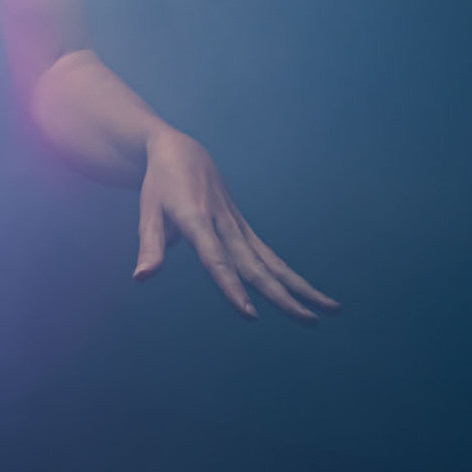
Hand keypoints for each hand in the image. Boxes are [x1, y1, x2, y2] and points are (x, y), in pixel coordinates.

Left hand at [134, 127, 340, 324]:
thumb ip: (151, 246)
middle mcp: (224, 224)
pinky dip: (289, 275)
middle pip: (256, 266)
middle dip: (283, 296)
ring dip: (301, 287)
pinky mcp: (244, 227)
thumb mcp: (148, 211)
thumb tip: (141, 279)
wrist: (181, 150)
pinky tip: (310, 294)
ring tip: (330, 310)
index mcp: (197, 220)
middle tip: (309, 321)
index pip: (216, 259)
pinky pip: (269, 255)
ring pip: (273, 262)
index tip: (250, 314)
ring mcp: (238, 225)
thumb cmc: (159, 184)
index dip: (231, 287)